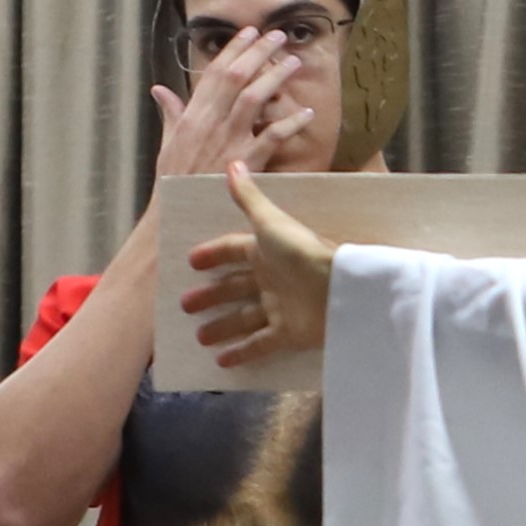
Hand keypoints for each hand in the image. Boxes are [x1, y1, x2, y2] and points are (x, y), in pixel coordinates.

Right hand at [153, 19, 316, 182]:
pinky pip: (271, 137)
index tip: (249, 32)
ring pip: (253, 99)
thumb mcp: (168, 142)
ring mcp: (228, 140)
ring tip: (292, 62)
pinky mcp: (245, 162)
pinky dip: (290, 123)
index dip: (233, 50)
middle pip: (236, 77)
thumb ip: (171, 113)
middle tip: (277, 36)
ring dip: (274, 77)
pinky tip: (307, 113)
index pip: (214, 73)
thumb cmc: (173, 179)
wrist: (177, 212)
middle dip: (257, 52)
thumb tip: (160, 90)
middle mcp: (210, 122)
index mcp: (193, 115)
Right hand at [179, 166, 335, 368]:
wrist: (339, 288)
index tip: (191, 261)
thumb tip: (232, 164)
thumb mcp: (270, 222)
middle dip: (211, 296)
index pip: (234, 251)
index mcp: (267, 251)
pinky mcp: (289, 334)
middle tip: (185, 304)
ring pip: (244, 319)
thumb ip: (249, 198)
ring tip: (199, 336)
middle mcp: (273, 278)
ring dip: (222, 327)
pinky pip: (261, 346)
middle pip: (235, 288)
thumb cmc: (303, 252)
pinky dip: (242, 353)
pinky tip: (221, 362)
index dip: (214, 255)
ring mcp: (281, 307)